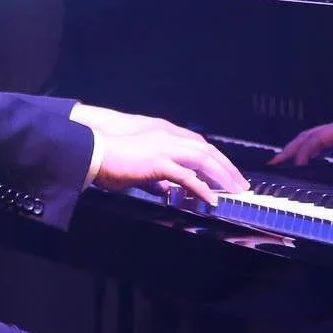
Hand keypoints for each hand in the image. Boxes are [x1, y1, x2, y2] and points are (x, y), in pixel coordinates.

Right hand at [72, 105, 249, 204]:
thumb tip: (167, 189)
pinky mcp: (157, 161)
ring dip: (222, 175)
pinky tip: (211, 200)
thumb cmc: (110, 158)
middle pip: (206, 149)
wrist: (92, 151)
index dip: (215, 157)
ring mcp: (162, 146)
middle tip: (240, 184)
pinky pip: (186, 176)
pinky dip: (201, 188)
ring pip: (202, 159)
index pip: (196, 143)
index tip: (227, 172)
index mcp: (161, 132)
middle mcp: (165, 135)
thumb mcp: (138, 167)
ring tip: (234, 191)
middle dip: (226, 166)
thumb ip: (155, 177)